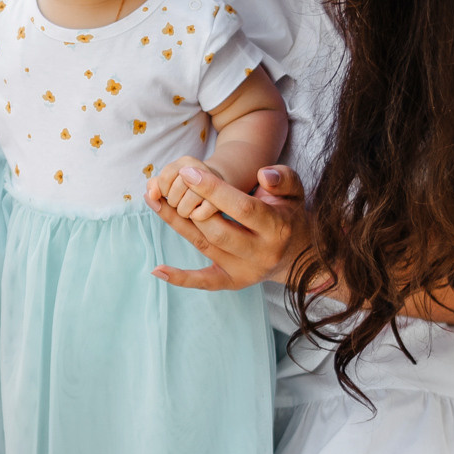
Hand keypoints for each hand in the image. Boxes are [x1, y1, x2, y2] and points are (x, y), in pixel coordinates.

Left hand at [147, 159, 304, 291]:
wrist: (299, 254)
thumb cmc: (289, 214)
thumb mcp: (294, 192)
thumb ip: (283, 178)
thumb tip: (263, 175)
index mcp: (277, 228)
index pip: (242, 208)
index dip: (213, 190)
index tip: (188, 172)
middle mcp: (261, 253)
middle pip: (219, 231)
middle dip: (192, 205)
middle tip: (172, 183)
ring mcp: (246, 271)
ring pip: (205, 246)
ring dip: (177, 224)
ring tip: (154, 201)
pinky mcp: (233, 282)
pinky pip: (204, 281)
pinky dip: (180, 277)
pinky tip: (157, 269)